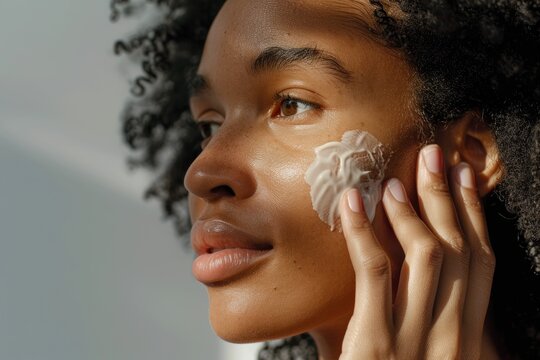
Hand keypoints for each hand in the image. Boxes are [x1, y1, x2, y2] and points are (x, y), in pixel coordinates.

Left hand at [338, 144, 495, 359]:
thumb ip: (421, 321)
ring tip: (394, 180)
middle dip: (448, 198)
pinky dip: (363, 233)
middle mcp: (450, 338)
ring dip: (411, 211)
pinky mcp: (373, 345)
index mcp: (464, 340)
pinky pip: (373, 274)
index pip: (481, 266)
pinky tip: (352, 203)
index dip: (476, 217)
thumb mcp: (421, 358)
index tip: (466, 179)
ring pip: (426, 257)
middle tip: (434, 156)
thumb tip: (406, 271)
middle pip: (458, 252)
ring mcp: (414, 342)